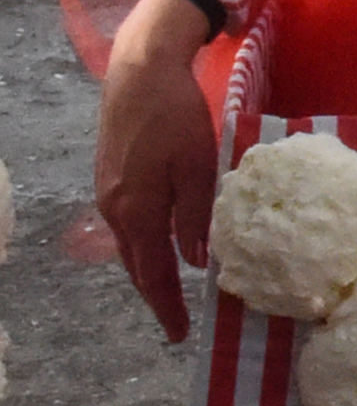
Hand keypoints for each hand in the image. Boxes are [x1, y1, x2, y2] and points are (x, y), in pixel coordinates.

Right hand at [95, 0, 222, 341]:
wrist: (141, 72)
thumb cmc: (176, 116)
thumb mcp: (198, 167)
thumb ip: (197, 216)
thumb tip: (198, 261)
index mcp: (136, 210)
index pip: (152, 273)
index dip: (166, 305)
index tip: (179, 334)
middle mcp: (115, 208)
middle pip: (135, 265)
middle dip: (155, 296)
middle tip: (175, 325)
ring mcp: (108, 193)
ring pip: (130, 247)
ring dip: (149, 272)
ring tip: (171, 295)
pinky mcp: (111, 178)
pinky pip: (128, 226)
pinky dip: (143, 247)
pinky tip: (160, 250)